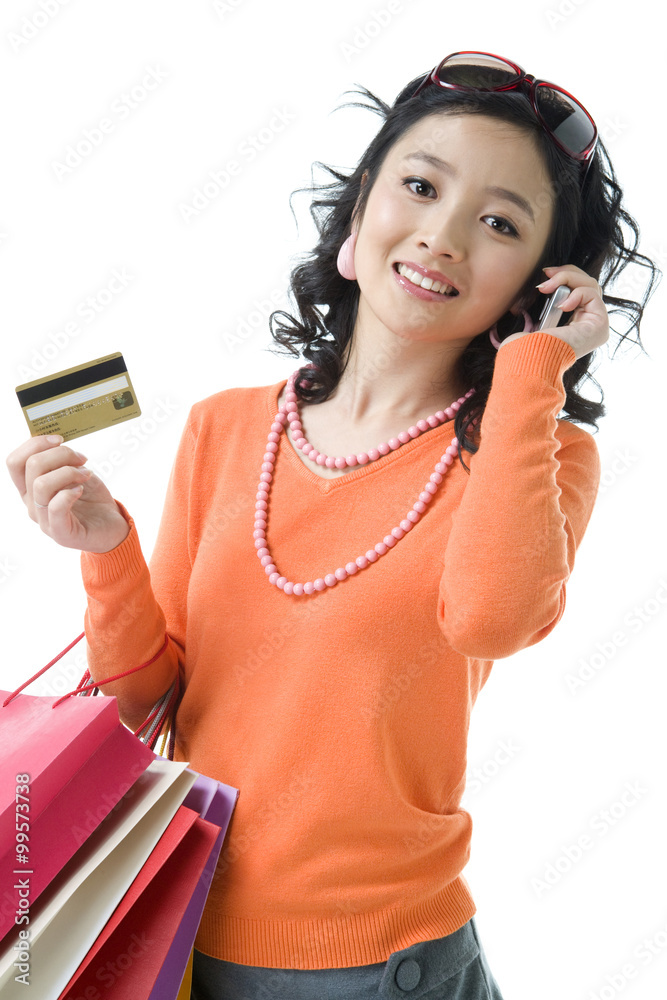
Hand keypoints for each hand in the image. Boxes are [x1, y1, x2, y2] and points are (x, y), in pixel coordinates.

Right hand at [6, 435, 130, 552]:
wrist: (112, 527)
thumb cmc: (92, 499)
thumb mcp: (75, 473)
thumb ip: (62, 460)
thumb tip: (57, 441)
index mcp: (30, 488)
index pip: (15, 462)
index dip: (34, 444)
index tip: (59, 439)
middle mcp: (32, 504)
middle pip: (31, 466)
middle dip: (61, 454)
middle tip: (81, 459)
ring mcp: (44, 520)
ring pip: (41, 484)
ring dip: (68, 472)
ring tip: (86, 475)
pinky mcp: (61, 533)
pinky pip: (55, 508)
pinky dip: (69, 493)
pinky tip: (81, 489)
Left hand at [499, 263, 609, 362]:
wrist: (528, 363)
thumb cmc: (524, 349)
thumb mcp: (533, 322)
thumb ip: (546, 306)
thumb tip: (544, 287)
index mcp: (573, 327)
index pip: (578, 292)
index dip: (564, 277)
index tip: (545, 274)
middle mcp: (587, 327)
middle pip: (587, 285)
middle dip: (566, 273)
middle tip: (546, 273)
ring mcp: (595, 327)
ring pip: (591, 285)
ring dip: (567, 279)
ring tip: (547, 287)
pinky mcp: (600, 325)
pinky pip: (593, 294)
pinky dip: (576, 293)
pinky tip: (561, 306)